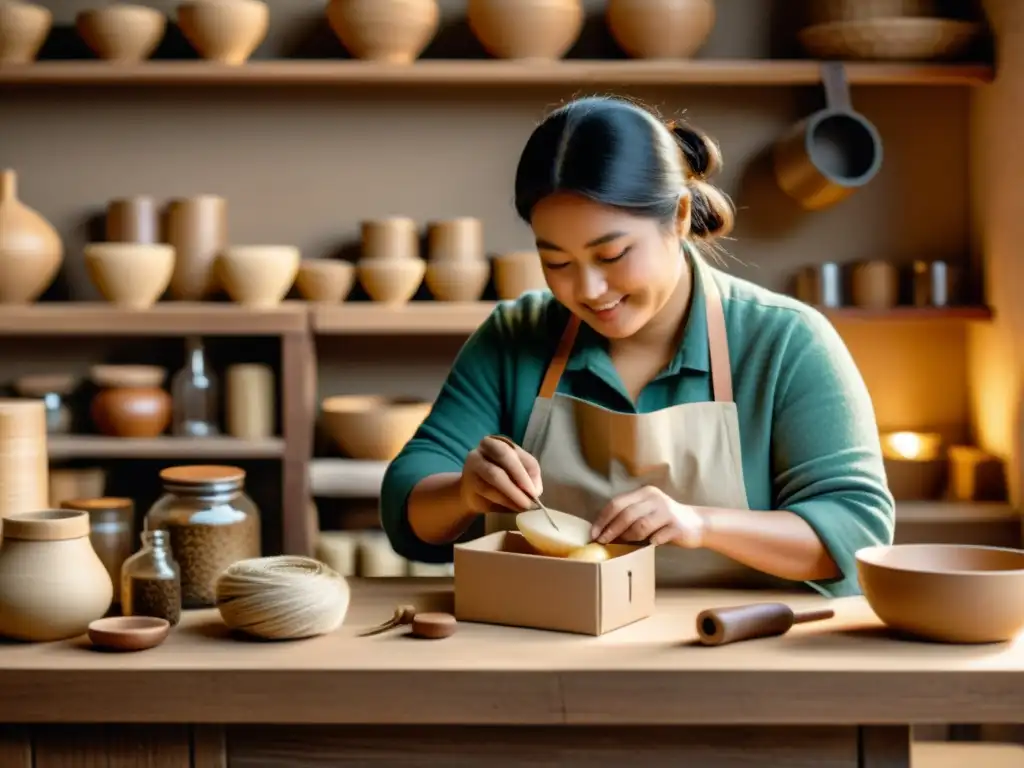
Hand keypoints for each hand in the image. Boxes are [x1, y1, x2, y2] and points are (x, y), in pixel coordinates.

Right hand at [459, 436, 543, 514]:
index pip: (516, 451)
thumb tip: (535, 491)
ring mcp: (474, 462)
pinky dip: (503, 500)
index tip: (536, 490)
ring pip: (495, 474)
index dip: (528, 469)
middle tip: (531, 495)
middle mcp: (485, 446)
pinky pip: (487, 490)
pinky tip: (513, 507)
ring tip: (525, 505)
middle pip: (504, 454)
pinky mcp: (468, 481)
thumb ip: (528, 476)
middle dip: (520, 476)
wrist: (471, 493)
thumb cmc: (500, 481)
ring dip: (513, 492)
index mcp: (499, 442)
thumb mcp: (517, 474)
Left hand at [590, 486, 704, 547]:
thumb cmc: (664, 521)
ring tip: (622, 544)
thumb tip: (603, 531)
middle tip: (602, 542)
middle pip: (626, 514)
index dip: (603, 519)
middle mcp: (655, 499)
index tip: (594, 533)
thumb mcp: (647, 512)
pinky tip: (647, 546)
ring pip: (640, 526)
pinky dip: (649, 543)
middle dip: (611, 530)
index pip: (617, 503)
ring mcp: (667, 511)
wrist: (696, 524)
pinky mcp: (676, 526)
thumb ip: (629, 516)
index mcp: (644, 493)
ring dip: (628, 537)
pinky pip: (657, 537)